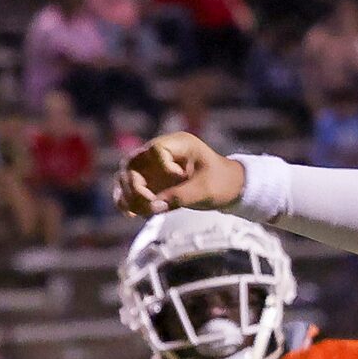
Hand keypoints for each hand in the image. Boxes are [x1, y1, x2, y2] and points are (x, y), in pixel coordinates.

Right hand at [113, 132, 245, 217]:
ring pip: (127, 177)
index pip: (155, 149)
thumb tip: (154, 206)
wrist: (230, 189)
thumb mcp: (207, 190)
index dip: (161, 165)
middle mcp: (159, 153)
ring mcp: (152, 167)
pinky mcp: (151, 183)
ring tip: (140, 212)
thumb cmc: (222, 183)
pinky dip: (128, 200)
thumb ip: (181, 196)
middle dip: (135, 185)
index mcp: (178, 144)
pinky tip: (131, 214)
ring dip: (129, 195)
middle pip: (132, 164)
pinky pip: (131, 189)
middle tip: (149, 202)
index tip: (180, 177)